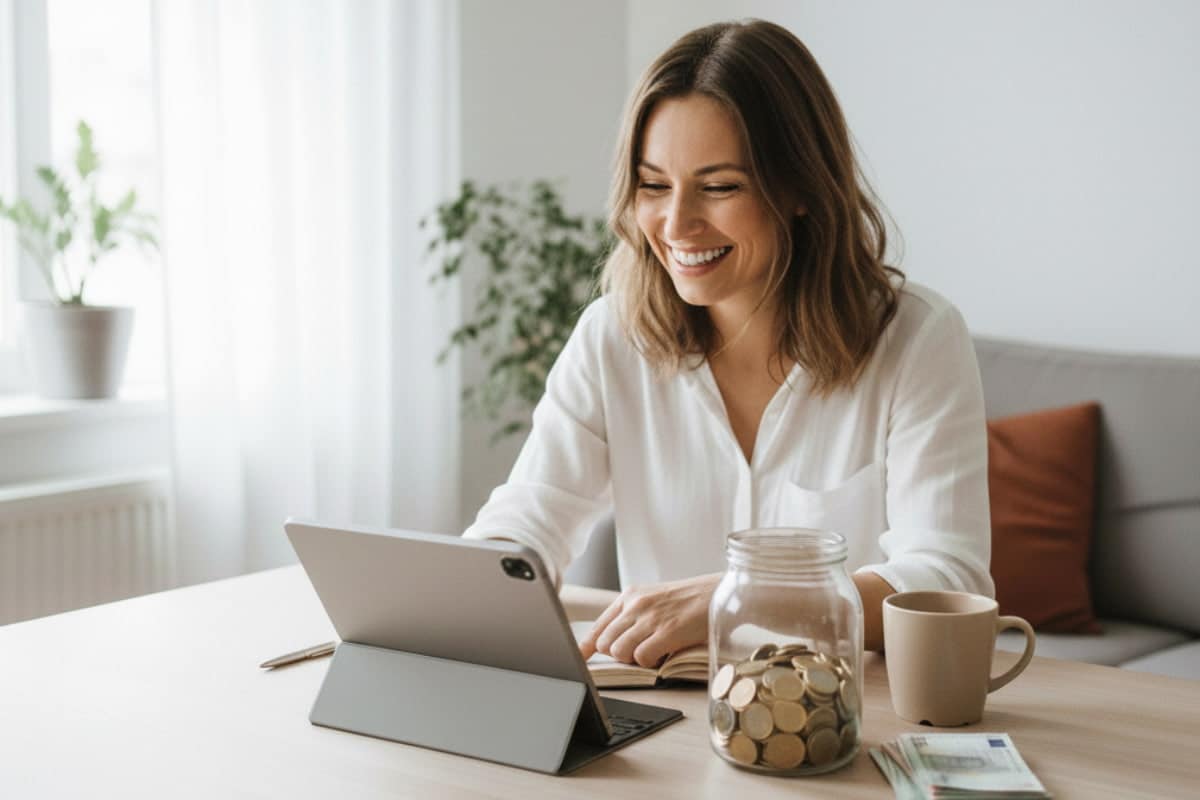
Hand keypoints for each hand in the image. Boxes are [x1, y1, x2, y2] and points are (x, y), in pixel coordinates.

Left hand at [578, 573, 720, 667]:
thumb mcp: (655, 601)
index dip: (586, 646)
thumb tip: (612, 641)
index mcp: (630, 596)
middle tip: (638, 652)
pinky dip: (651, 663)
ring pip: (618, 652)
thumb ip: (632, 616)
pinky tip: (664, 654)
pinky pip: (642, 658)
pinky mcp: (667, 631)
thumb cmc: (690, 600)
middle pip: (604, 643)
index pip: (598, 626)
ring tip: (652, 652)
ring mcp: (650, 618)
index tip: (579, 658)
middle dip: (617, 655)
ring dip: (634, 659)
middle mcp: (636, 604)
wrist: (721, 593)